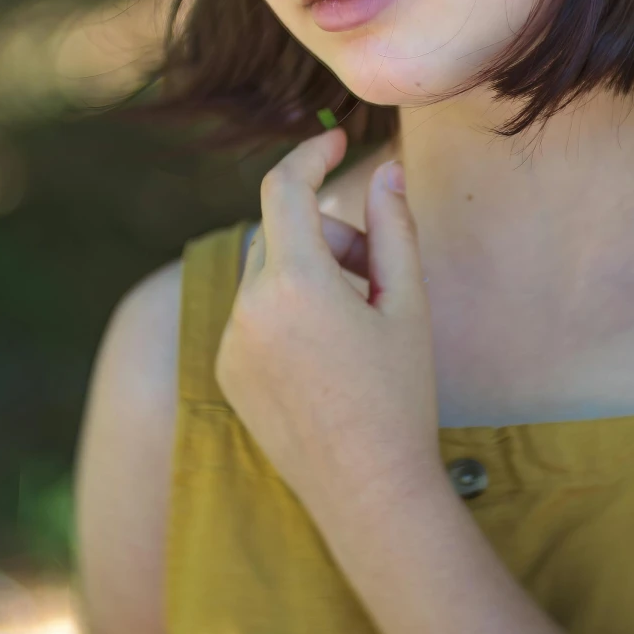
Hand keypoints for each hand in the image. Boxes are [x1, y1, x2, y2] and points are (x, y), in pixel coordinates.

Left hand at [214, 129, 440, 526]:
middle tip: (379, 276)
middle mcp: (248, 309)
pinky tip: (329, 361)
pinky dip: (288, 314)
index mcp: (294, 283)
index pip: (285, 189)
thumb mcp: (407, 304)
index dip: (310, 155)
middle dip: (330, 237)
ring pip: (267, 275)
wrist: (368, 491)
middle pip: (282, 234)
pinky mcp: (226, 374)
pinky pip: (253, 317)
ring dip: (309, 276)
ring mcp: (230, 344)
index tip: (334, 142)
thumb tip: (385, 170)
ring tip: (358, 325)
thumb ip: (393, 228)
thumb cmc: (400, 396)